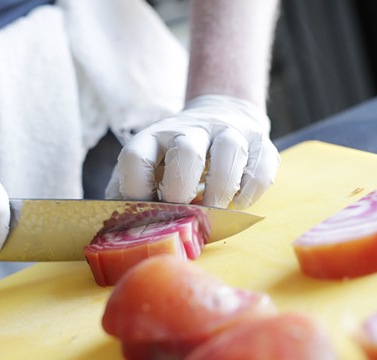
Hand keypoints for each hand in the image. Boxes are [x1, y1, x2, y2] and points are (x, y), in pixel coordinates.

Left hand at [105, 94, 279, 209]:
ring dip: (221, 189)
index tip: (143, 211)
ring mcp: (228, 131)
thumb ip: (126, 192)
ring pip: (229, 151)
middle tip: (183, 212)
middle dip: (182, 189)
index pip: (136, 156)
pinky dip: (251, 190)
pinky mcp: (259, 140)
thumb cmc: (175, 157)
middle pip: (186, 151)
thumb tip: (114, 227)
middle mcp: (190, 130)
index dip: (135, 188)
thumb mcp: (147, 166)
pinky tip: (238, 203)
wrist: (220, 116)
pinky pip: (262, 165)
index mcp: (154, 137)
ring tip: (214, 211)